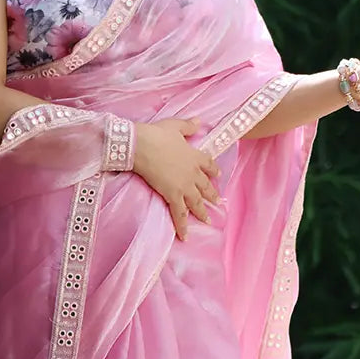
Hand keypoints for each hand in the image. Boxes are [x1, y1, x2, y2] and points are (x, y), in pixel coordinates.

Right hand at [133, 118, 221, 240]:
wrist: (141, 145)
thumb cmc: (156, 134)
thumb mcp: (174, 125)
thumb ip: (188, 126)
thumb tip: (199, 122)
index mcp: (194, 155)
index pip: (208, 164)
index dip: (213, 170)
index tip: (217, 175)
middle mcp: (192, 172)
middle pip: (205, 186)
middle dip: (211, 195)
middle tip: (217, 203)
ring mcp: (184, 185)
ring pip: (196, 202)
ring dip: (202, 212)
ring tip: (207, 221)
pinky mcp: (172, 195)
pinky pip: (179, 213)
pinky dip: (182, 226)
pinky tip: (185, 237)